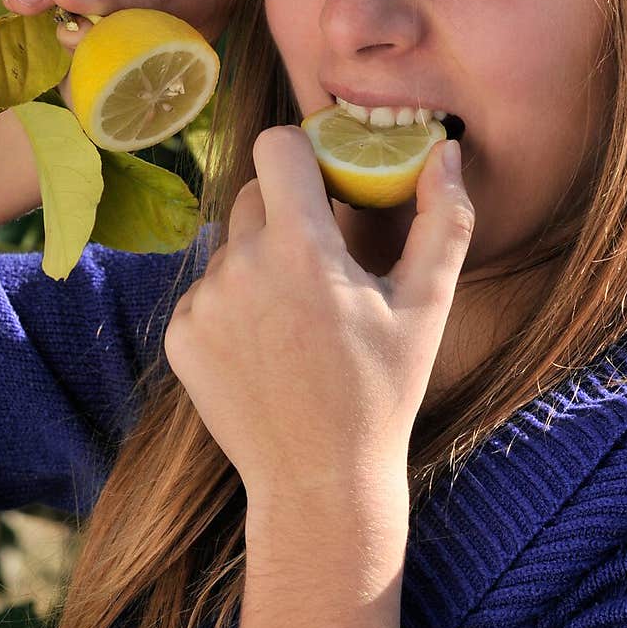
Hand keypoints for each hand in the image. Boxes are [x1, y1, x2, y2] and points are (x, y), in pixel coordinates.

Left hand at [162, 127, 473, 503]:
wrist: (321, 482)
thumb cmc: (383, 391)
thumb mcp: (427, 305)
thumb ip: (443, 218)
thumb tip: (446, 150)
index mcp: (302, 248)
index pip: (276, 145)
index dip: (303, 154)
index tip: (325, 184)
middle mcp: (241, 266)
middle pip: (252, 192)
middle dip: (286, 210)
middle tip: (322, 262)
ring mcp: (202, 303)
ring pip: (230, 245)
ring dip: (260, 261)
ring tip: (298, 318)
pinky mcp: (180, 337)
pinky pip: (205, 291)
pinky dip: (233, 305)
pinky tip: (267, 348)